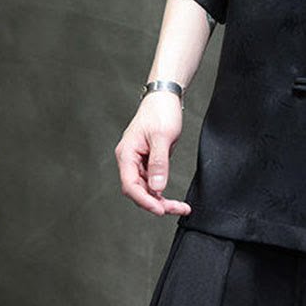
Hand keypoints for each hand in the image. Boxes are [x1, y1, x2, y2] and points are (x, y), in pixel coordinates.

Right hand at [115, 91, 191, 216]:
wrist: (165, 96)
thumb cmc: (161, 112)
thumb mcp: (162, 137)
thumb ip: (159, 163)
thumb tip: (157, 188)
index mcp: (126, 154)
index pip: (130, 185)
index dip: (145, 200)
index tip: (160, 210)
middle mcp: (129, 159)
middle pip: (138, 189)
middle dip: (156, 202)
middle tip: (177, 209)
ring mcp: (138, 160)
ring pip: (145, 187)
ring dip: (160, 198)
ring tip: (179, 206)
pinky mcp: (147, 159)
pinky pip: (151, 179)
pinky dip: (160, 189)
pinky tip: (171, 197)